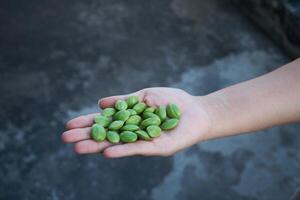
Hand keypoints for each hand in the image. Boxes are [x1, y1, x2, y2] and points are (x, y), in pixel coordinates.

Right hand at [61, 87, 210, 157]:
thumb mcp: (144, 96)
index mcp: (130, 121)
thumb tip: (100, 103)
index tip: (68, 124)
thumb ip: (124, 101)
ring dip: (98, 146)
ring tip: (78, 148)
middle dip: (87, 136)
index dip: (88, 123)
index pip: (105, 123)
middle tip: (65, 139)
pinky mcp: (157, 148)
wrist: (196, 110)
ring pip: (118, 145)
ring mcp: (144, 142)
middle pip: (107, 136)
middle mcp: (134, 134)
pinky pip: (138, 149)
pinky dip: (123, 150)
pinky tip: (107, 152)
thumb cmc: (172, 101)